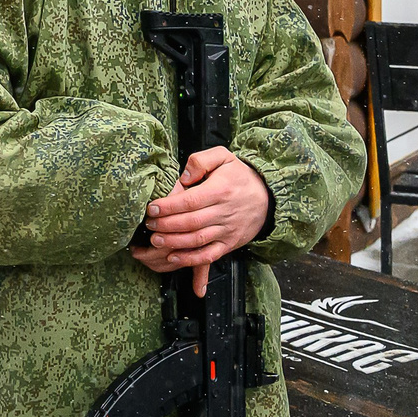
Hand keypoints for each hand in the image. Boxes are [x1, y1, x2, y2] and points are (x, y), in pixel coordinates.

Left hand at [128, 148, 270, 295]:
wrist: (267, 197)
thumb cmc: (240, 176)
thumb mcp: (223, 157)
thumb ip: (201, 161)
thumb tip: (185, 176)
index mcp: (220, 190)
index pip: (190, 201)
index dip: (168, 206)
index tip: (152, 208)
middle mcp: (224, 212)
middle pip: (190, 222)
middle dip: (166, 225)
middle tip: (149, 224)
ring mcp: (227, 230)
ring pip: (197, 240)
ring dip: (174, 242)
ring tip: (156, 240)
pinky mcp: (229, 243)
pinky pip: (209, 255)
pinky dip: (191, 259)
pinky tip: (174, 257)